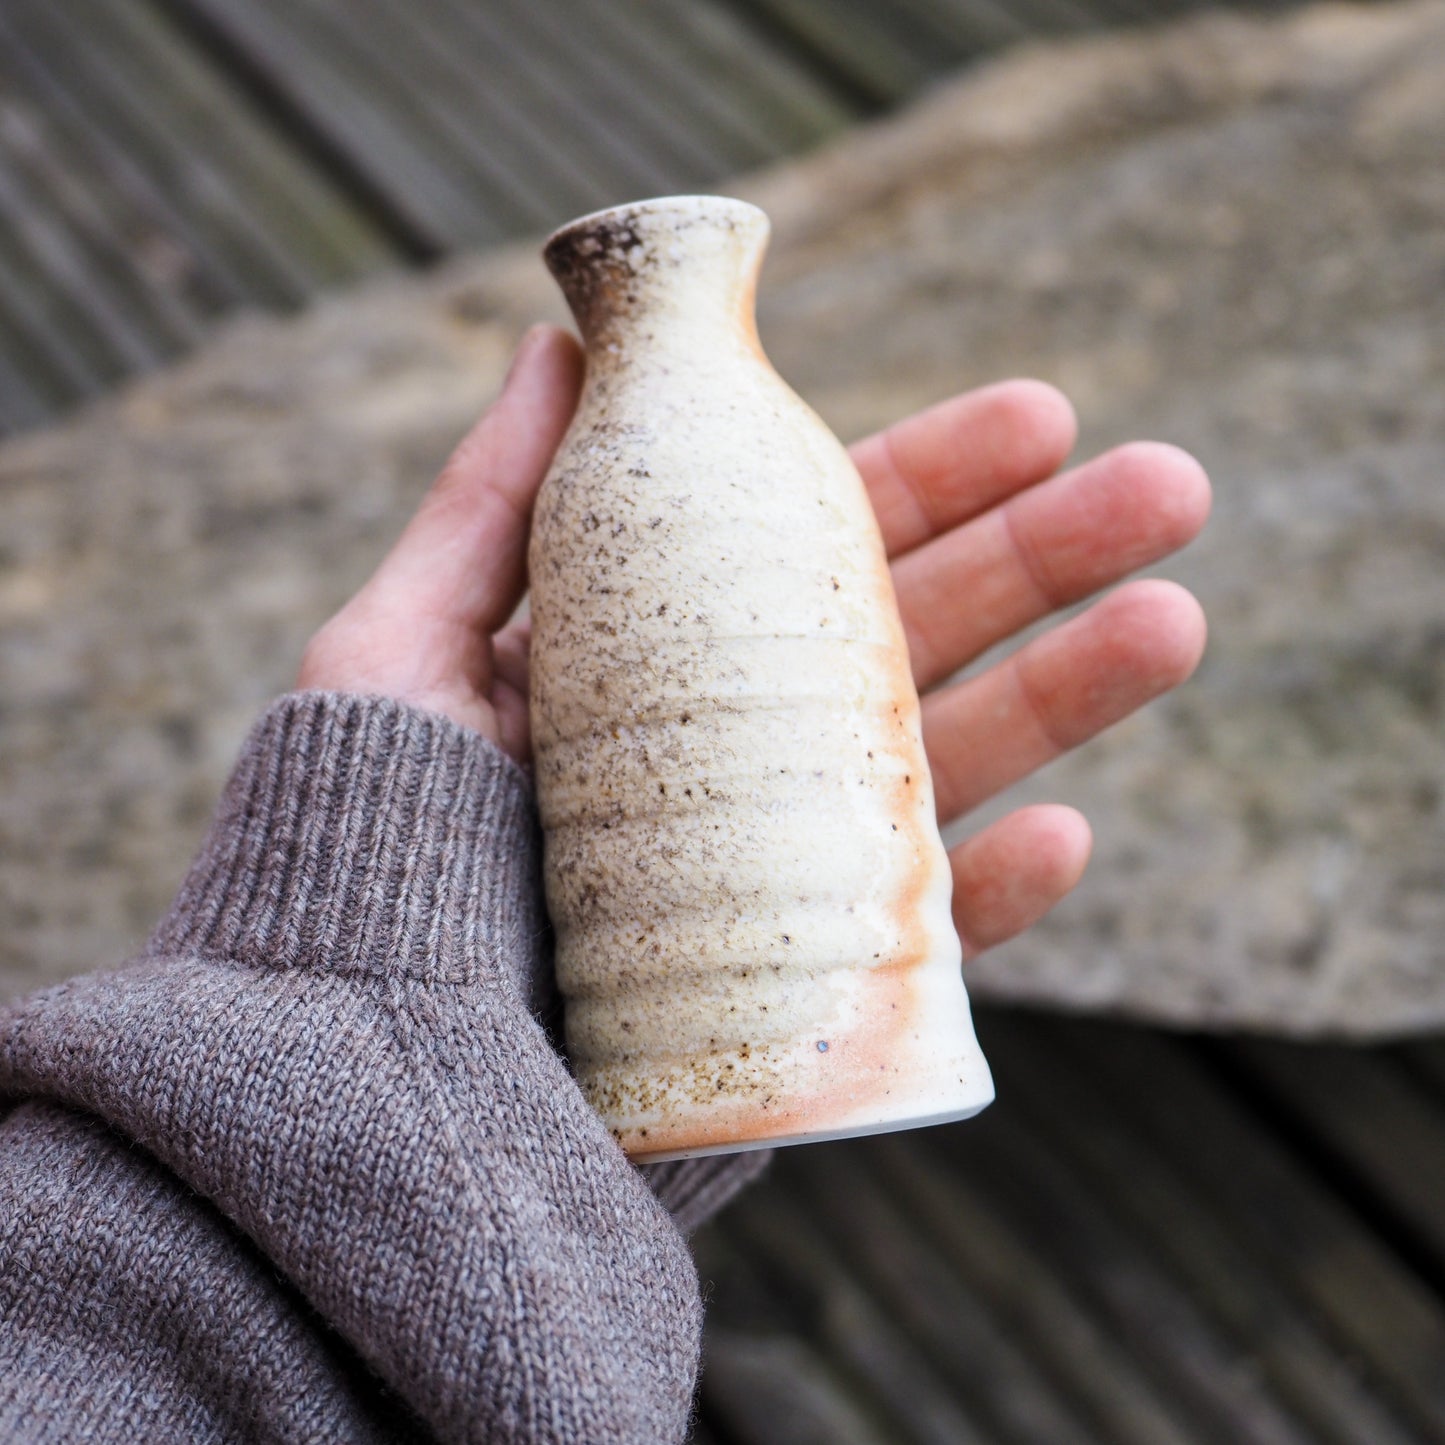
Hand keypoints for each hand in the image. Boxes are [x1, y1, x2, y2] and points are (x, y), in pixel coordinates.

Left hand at [300, 325, 1208, 957]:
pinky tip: (1067, 834)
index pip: (808, 551)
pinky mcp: (793, 996)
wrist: (348, 1068)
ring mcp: (774, 875)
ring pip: (939, 771)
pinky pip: (913, 946)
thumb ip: (484, 507)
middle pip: (907, 640)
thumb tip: (557, 342)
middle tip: (1167, 487)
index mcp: (656, 665)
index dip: (927, 478)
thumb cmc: (357, 849)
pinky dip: (989, 898)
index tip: (1039, 416)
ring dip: (1062, 698)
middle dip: (1039, 560)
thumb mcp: (397, 651)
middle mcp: (729, 759)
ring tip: (1172, 621)